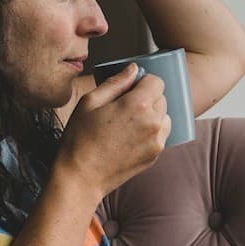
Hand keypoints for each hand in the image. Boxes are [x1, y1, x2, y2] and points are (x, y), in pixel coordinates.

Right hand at [54, 63, 171, 199]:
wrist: (81, 176)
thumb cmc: (80, 139)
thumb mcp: (90, 102)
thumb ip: (116, 82)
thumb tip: (134, 69)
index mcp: (138, 104)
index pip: (157, 81)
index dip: (143, 82)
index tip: (130, 88)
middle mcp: (153, 122)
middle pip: (161, 98)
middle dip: (147, 98)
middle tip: (123, 107)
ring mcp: (157, 140)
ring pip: (164, 116)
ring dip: (152, 114)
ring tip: (128, 123)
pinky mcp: (156, 154)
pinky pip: (161, 134)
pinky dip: (151, 131)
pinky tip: (131, 136)